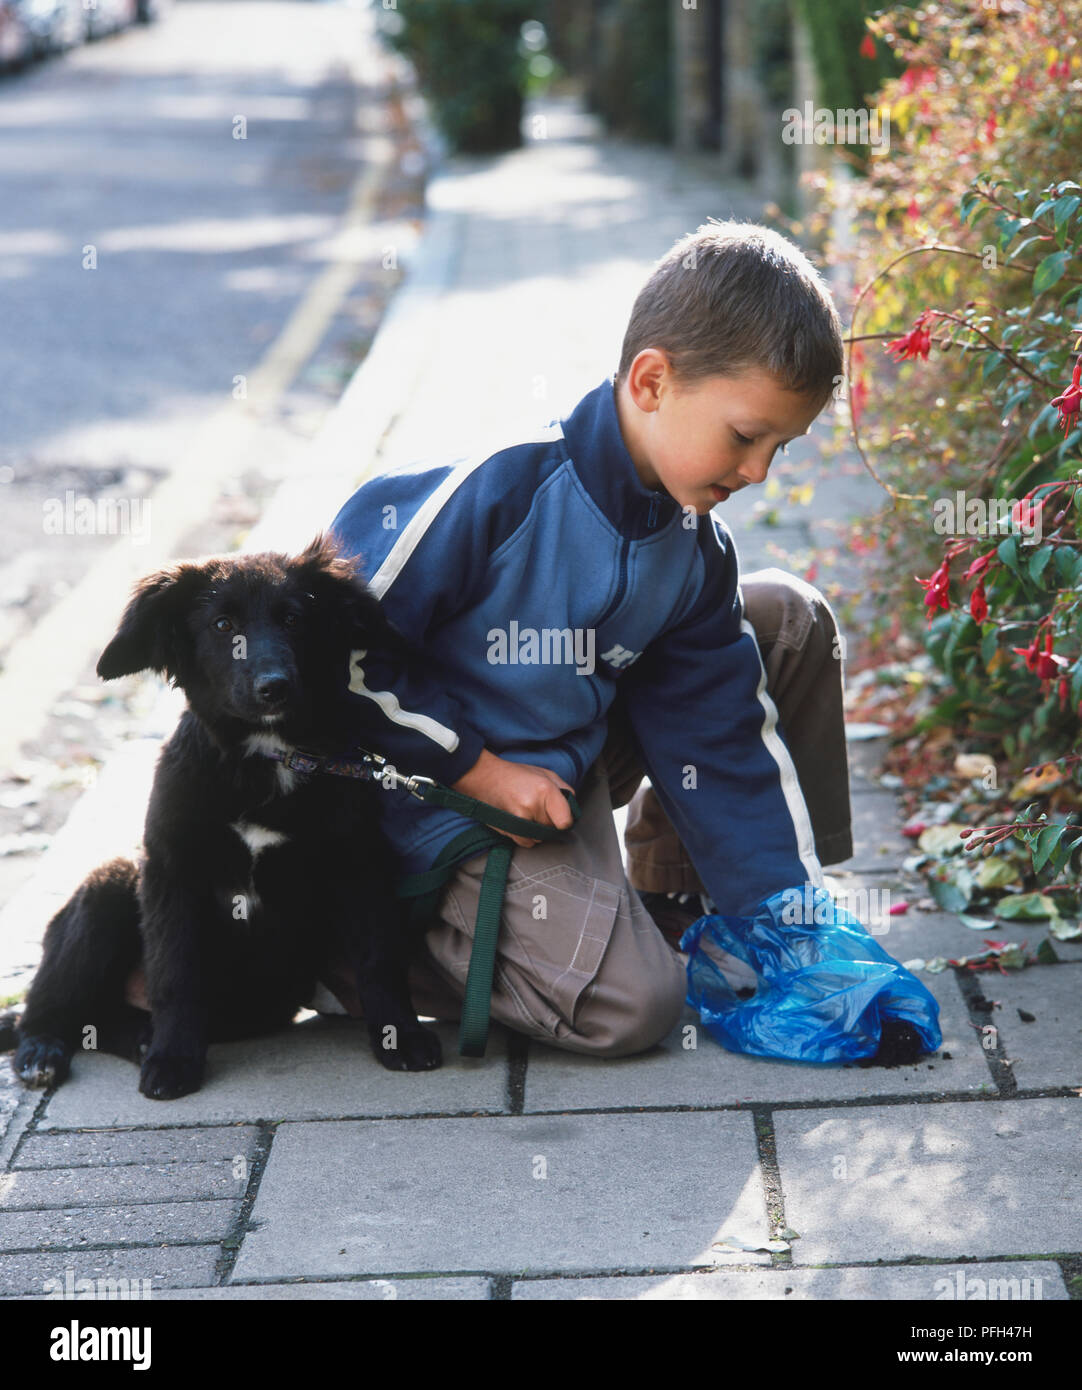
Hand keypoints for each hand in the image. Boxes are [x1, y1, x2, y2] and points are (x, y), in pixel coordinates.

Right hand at [451, 749, 574, 847]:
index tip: (561, 817)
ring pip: (540, 837)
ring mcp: (519, 818)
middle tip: (540, 810)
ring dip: (538, 830)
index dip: (565, 820)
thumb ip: (564, 790)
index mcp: (545, 789)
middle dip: (550, 822)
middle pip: (553, 829)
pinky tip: (521, 821)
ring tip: (528, 813)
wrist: (484, 778)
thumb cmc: (516, 775)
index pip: (566, 821)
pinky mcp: (508, 829)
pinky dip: (527, 836)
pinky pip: (527, 843)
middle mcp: (533, 805)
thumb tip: (572, 809)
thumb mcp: (545, 774)